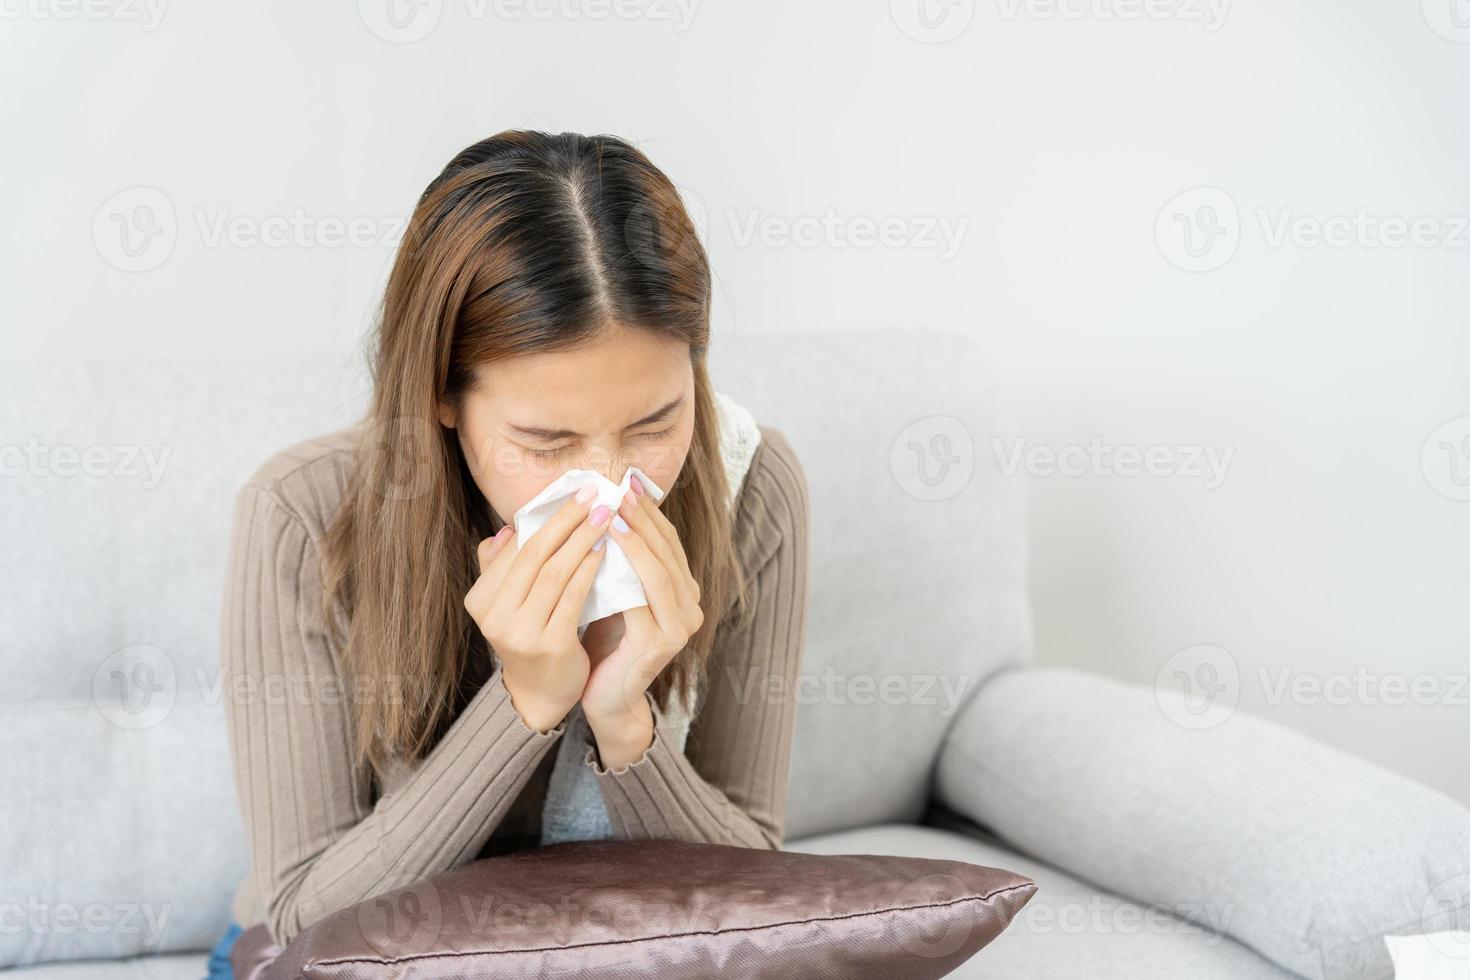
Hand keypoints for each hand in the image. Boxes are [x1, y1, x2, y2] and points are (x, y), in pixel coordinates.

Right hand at [463, 487, 612, 731]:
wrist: (540, 695)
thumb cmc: (530, 636)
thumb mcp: (508, 603)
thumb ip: (502, 567)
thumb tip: (507, 529)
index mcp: (479, 600)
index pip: (515, 548)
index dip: (544, 517)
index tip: (572, 492)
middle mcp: (493, 616)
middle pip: (534, 554)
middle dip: (566, 519)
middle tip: (593, 493)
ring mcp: (520, 632)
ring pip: (555, 572)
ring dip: (582, 538)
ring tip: (604, 515)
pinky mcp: (549, 645)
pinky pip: (573, 597)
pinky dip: (589, 568)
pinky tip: (605, 550)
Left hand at [580, 474, 704, 735]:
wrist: (606, 697)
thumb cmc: (605, 642)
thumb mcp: (614, 592)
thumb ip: (618, 560)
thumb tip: (603, 510)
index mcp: (683, 591)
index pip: (668, 542)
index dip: (650, 512)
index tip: (627, 483)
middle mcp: (690, 607)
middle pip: (667, 551)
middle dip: (643, 517)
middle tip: (621, 488)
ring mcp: (680, 626)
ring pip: (659, 571)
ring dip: (637, 538)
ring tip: (614, 511)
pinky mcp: (662, 641)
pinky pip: (642, 597)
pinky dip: (625, 569)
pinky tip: (606, 550)